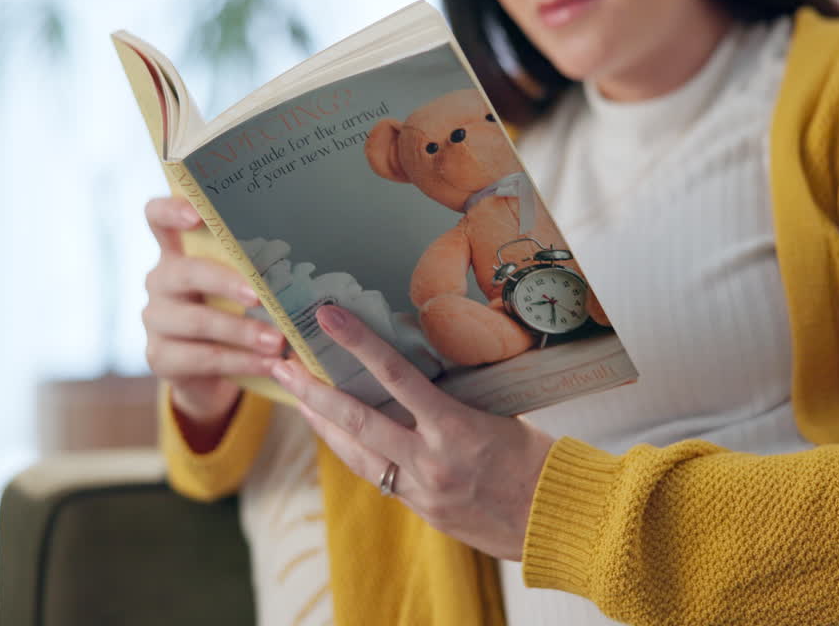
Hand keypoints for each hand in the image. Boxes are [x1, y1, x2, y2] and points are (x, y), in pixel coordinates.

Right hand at [142, 197, 284, 448]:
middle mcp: (160, 282)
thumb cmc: (235, 313)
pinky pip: (204, 358)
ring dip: (242, 331)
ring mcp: (156, 320)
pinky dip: (242, 361)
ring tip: (277, 341)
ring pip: (196, 321)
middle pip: (184, 273)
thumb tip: (309, 251)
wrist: (213, 373)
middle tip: (260, 295)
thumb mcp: (243, 285)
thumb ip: (255, 267)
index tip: (198, 215)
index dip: (171, 211)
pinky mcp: (160, 358)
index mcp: (178, 253)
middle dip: (224, 282)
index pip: (157, 218)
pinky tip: (270, 365)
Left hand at [272, 305, 554, 561]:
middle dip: (312, 390)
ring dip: (323, 424)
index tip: (328, 316)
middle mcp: (429, 461)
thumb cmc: (539, 460)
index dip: (357, 342)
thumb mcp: (501, 415)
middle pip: (355, 420)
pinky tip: (339, 436)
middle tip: (282, 364)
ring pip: (355, 454)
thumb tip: (428, 367)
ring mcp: (420, 490)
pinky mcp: (421, 509)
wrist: (557, 521)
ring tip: (300, 398)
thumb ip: (460, 396)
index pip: (394, 376)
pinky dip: (354, 451)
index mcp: (454, 428)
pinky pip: (376, 475)